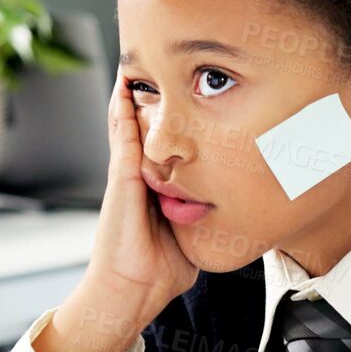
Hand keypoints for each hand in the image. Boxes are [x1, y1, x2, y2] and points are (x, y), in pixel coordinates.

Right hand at [87, 72, 199, 312]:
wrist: (131, 291)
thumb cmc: (158, 272)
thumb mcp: (189, 234)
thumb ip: (202, 216)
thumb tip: (230, 211)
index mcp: (152, 187)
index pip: (161, 142)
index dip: (168, 116)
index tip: (182, 90)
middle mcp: (137, 176)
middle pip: (144, 125)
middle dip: (150, 96)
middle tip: (158, 60)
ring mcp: (125, 176)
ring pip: (129, 124)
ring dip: (133, 94)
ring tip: (136, 61)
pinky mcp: (120, 181)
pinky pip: (121, 138)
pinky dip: (121, 111)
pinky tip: (124, 87)